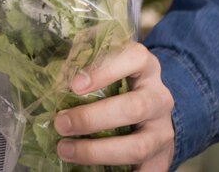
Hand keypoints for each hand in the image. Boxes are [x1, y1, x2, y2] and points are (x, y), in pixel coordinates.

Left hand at [54, 42, 174, 169]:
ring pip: (137, 146)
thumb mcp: (110, 68)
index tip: (74, 86)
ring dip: (97, 151)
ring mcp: (163, 130)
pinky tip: (95, 171)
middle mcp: (159, 97)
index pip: (133, 58)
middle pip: (133, 107)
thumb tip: (54, 82)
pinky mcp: (163, 157)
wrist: (153, 111)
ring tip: (66, 150)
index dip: (105, 70)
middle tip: (61, 123)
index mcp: (146, 67)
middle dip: (93, 118)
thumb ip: (89, 68)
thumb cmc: (121, 84)